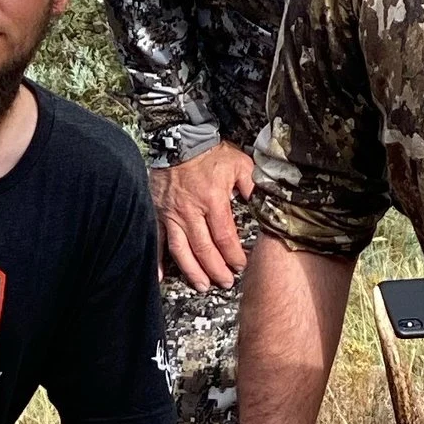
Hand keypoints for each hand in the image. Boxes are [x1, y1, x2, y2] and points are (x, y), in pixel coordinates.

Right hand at [153, 141, 256, 290]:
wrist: (179, 138)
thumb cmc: (210, 152)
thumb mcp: (240, 164)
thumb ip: (253, 187)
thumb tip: (266, 205)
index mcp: (213, 201)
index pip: (225, 237)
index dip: (233, 255)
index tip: (241, 265)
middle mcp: (191, 212)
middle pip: (204, 250)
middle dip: (216, 270)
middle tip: (226, 282)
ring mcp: (172, 215)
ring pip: (181, 251)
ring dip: (192, 271)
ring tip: (202, 285)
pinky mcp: (158, 213)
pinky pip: (157, 241)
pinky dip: (157, 261)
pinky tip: (161, 277)